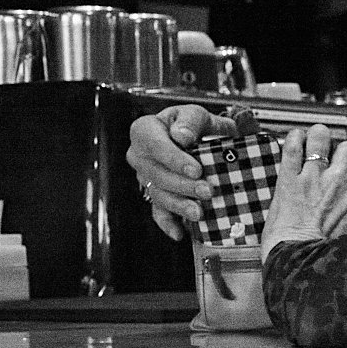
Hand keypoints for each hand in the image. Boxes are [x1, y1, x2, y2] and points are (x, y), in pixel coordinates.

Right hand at [127, 104, 237, 239]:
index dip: (174, 159)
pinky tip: (181, 233)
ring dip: (179, 205)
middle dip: (182, 185)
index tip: (196, 169)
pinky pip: (158, 212)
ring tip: (200, 212)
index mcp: (145, 130)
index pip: (154, 145)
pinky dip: (169, 224)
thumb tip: (182, 136)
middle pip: (155, 174)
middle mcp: (140, 155)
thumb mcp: (197, 114)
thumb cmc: (195, 125)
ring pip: (158, 194)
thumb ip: (191, 121)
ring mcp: (145, 177)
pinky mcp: (156, 195)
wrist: (202, 138)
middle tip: (206, 191)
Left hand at [262, 124, 346, 256]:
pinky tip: (295, 139)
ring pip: (321, 137)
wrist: (300, 266)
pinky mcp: (288, 178)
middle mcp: (341, 180)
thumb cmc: (330, 257)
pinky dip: (293, 139)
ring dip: (319, 137)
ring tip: (316, 141)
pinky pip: (292, 146)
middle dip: (343, 153)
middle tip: (335, 161)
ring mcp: (313, 176)